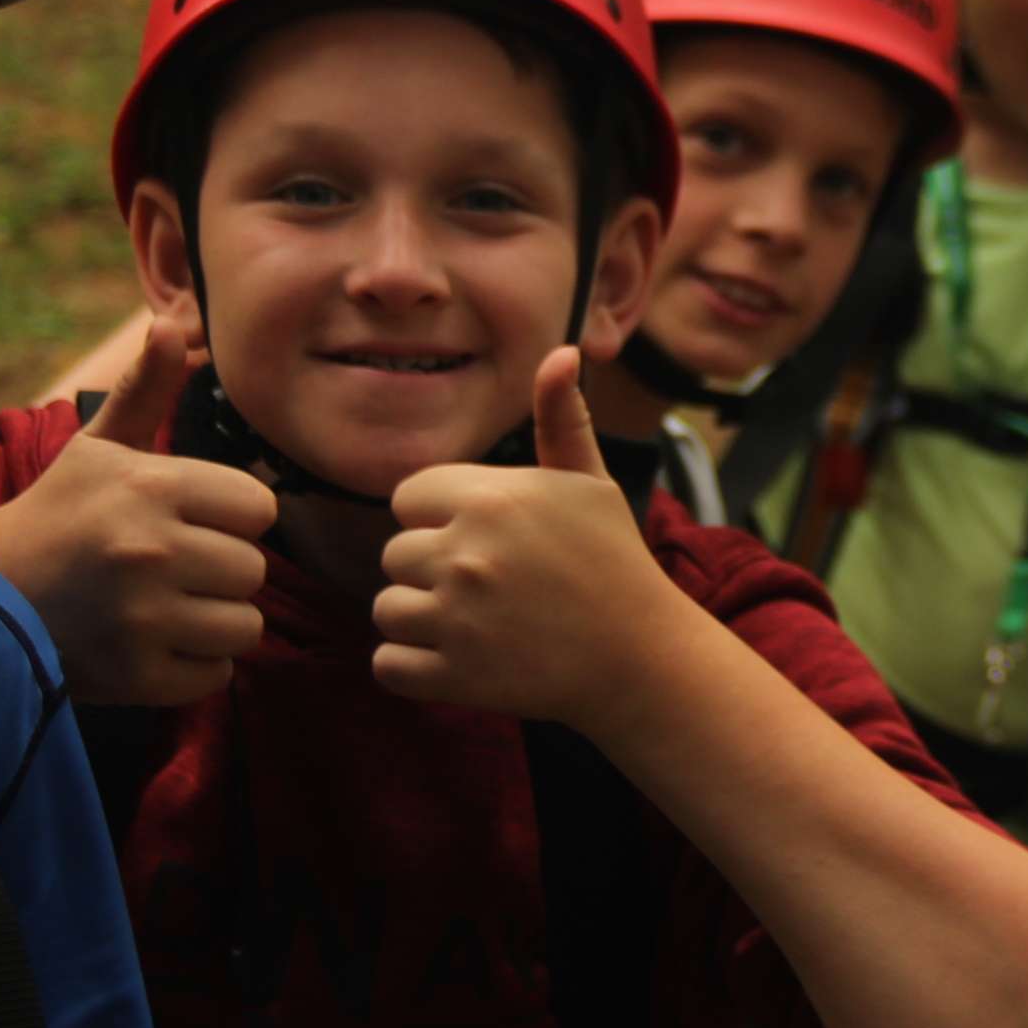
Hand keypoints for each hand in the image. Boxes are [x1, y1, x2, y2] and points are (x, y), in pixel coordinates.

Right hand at [0, 316, 274, 705]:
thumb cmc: (57, 515)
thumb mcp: (97, 449)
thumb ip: (145, 391)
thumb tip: (171, 323)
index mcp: (150, 488)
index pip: (259, 509)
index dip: (232, 517)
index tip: (192, 522)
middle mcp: (148, 549)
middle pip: (255, 571)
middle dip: (222, 572)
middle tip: (171, 570)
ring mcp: (142, 617)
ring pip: (244, 626)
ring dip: (214, 622)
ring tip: (165, 607)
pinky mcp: (135, 675)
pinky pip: (216, 674)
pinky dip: (193, 666)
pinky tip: (152, 644)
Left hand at [376, 349, 701, 729]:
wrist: (640, 657)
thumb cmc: (613, 561)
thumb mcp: (590, 484)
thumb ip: (560, 420)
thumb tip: (561, 351)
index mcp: (491, 500)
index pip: (409, 498)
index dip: (439, 518)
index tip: (483, 539)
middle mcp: (466, 554)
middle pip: (394, 555)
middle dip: (431, 570)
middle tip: (488, 587)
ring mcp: (456, 619)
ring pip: (387, 610)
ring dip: (421, 620)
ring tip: (476, 623)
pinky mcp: (452, 677)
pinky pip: (388, 665)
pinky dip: (414, 668)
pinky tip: (460, 659)